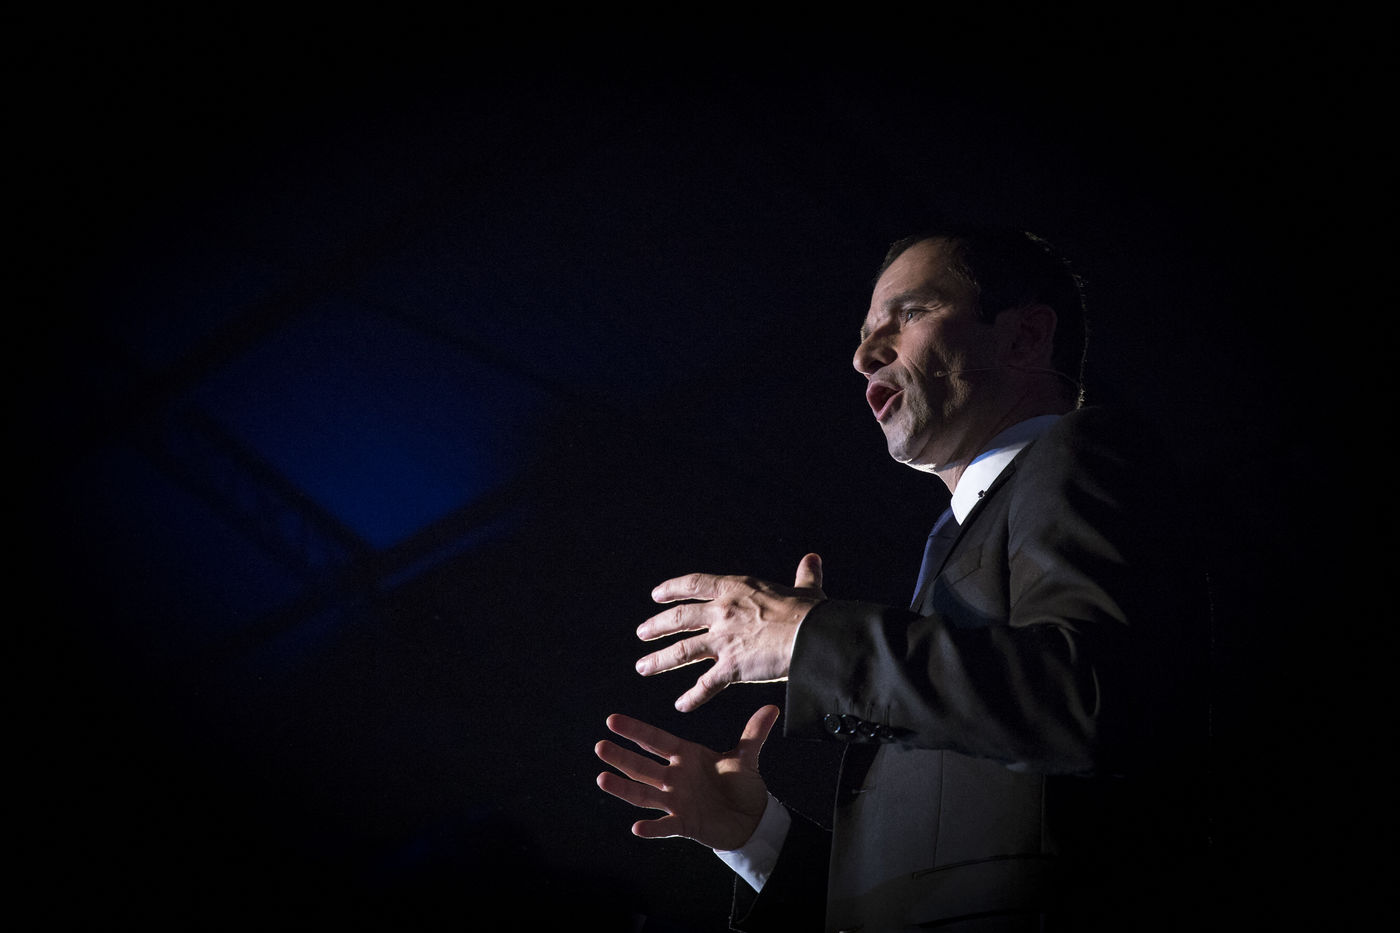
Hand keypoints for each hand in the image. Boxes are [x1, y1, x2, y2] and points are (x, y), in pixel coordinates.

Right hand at [594, 705, 779, 850]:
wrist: (750, 818)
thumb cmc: (740, 784)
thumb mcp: (746, 757)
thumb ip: (754, 733)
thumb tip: (773, 708)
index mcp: (686, 756)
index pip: (656, 740)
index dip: (635, 730)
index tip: (612, 720)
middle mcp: (675, 777)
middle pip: (643, 766)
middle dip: (621, 757)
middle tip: (599, 746)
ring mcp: (676, 801)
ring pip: (645, 793)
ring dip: (624, 788)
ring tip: (601, 778)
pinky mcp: (684, 824)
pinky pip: (665, 826)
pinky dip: (653, 827)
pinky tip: (637, 827)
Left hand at [636, 554, 825, 711]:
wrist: (813, 638)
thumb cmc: (812, 613)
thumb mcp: (806, 589)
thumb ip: (805, 575)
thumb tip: (813, 559)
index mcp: (736, 589)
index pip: (694, 584)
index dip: (672, 589)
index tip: (656, 596)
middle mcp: (722, 613)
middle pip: (680, 618)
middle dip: (657, 626)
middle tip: (642, 633)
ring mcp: (724, 641)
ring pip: (683, 650)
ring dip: (660, 660)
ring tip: (642, 667)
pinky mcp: (732, 668)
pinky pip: (706, 685)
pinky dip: (692, 696)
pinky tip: (681, 704)